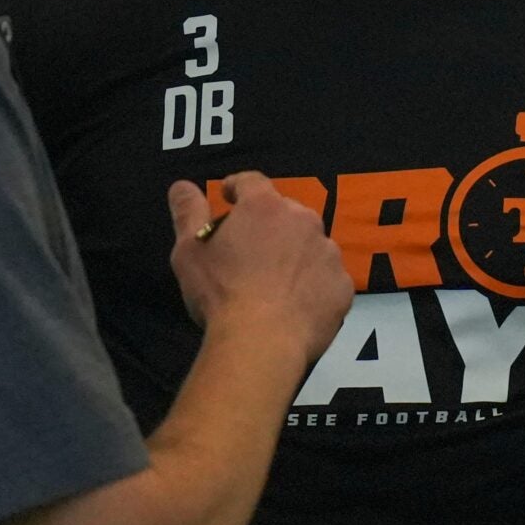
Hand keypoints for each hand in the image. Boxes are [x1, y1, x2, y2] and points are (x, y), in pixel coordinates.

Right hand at [167, 174, 350, 362]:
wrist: (262, 342)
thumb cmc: (220, 292)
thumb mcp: (189, 251)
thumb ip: (188, 212)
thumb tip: (182, 185)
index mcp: (264, 207)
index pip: (251, 182)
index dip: (238, 187)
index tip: (229, 196)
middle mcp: (303, 221)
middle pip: (286, 213)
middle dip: (269, 224)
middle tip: (251, 250)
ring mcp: (328, 253)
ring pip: (311, 244)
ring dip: (295, 254)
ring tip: (276, 282)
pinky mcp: (342, 285)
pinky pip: (326, 277)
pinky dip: (313, 284)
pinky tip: (296, 304)